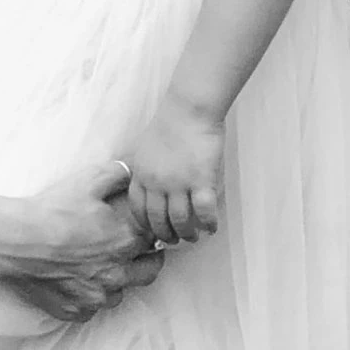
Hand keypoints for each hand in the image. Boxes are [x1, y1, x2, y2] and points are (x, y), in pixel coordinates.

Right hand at [0, 160, 163, 321]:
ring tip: (99, 267)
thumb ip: (117, 174)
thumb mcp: (88, 181)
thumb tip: (131, 172)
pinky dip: (87, 298)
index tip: (142, 231)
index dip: (151, 234)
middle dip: (145, 260)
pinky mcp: (74, 310)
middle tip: (130, 251)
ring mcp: (95, 296)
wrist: (12, 241)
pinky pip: (90, 309)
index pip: (157, 242)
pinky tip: (76, 282)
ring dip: (115, 282)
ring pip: (119, 294)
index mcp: (127, 242)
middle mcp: (117, 274)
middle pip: (148, 272)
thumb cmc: (50, 210)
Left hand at [127, 98, 223, 246]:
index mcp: (141, 175)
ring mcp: (179, 183)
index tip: (153, 231)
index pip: (138, 210)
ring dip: (188, 233)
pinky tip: (212, 228)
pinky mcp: (201, 180)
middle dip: (166, 235)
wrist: (189, 109)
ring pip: (181, 221)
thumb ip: (145, 170)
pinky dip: (208, 223)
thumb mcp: (145, 148)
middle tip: (174, 240)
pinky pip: (205, 211)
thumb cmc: (170, 123)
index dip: (146, 225)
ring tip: (194, 236)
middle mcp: (157, 183)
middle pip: (158, 220)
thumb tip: (149, 186)